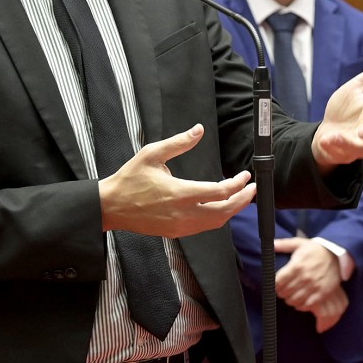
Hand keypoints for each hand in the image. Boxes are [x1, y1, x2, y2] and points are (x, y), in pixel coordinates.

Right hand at [99, 124, 254, 237]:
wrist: (110, 206)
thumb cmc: (129, 179)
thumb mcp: (152, 154)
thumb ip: (179, 142)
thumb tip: (199, 130)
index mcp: (180, 193)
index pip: (220, 192)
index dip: (238, 184)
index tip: (245, 175)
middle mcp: (183, 213)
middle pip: (225, 211)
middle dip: (243, 200)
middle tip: (252, 188)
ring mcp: (180, 226)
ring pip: (216, 223)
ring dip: (232, 210)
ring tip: (241, 197)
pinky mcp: (176, 232)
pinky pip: (204, 228)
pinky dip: (217, 217)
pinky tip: (220, 206)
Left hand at [274, 237, 346, 330]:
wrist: (337, 255)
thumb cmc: (316, 249)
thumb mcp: (300, 243)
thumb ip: (284, 244)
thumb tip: (271, 244)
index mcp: (296, 266)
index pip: (278, 282)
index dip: (274, 285)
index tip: (276, 285)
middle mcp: (304, 277)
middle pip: (285, 292)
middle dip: (281, 293)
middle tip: (283, 292)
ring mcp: (314, 286)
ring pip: (295, 300)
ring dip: (290, 300)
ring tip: (290, 297)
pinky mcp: (323, 293)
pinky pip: (308, 305)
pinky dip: (302, 306)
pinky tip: (300, 302)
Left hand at [312, 49, 362, 170]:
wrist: (329, 127)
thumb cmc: (349, 106)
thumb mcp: (361, 84)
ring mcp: (357, 143)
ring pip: (360, 147)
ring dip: (350, 142)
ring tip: (338, 136)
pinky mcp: (342, 152)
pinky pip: (339, 151)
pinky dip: (333, 145)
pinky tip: (326, 139)